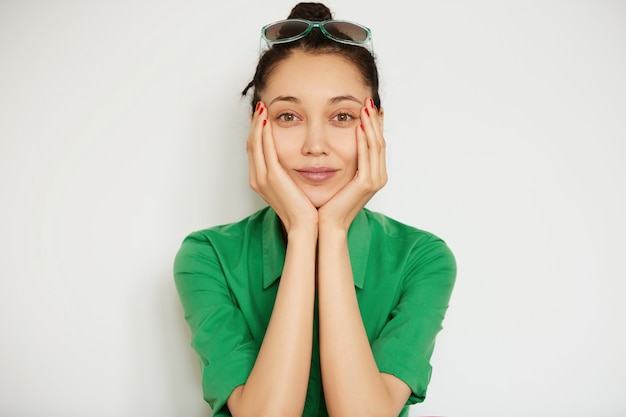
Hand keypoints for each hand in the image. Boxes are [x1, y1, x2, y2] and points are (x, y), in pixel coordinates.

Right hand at [247, 102, 318, 233]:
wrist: (305, 226)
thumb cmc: (304, 210)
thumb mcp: (294, 188)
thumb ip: (289, 174)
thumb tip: (296, 161)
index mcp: (260, 181)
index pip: (255, 151)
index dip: (256, 132)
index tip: (262, 117)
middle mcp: (257, 178)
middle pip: (251, 144)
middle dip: (254, 124)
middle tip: (260, 107)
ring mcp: (262, 177)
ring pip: (255, 144)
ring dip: (257, 124)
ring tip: (262, 108)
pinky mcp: (272, 176)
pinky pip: (265, 149)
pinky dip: (264, 133)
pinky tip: (267, 120)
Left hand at [318, 98, 386, 230]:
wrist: (325, 224)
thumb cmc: (327, 203)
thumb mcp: (337, 177)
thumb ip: (342, 162)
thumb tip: (334, 145)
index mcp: (372, 175)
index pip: (376, 144)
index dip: (374, 125)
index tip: (368, 107)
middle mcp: (378, 177)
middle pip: (379, 142)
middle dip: (374, 120)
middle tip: (368, 100)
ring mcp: (375, 181)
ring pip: (376, 146)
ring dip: (371, 125)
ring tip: (365, 107)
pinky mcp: (366, 184)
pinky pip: (367, 156)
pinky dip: (364, 140)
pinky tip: (358, 127)